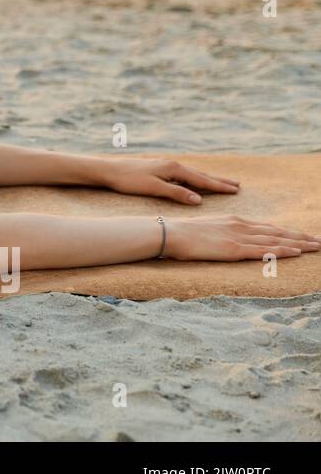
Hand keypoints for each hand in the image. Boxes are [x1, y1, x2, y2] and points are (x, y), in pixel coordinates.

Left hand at [95, 157, 239, 204]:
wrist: (108, 170)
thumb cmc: (128, 180)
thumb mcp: (153, 188)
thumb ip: (176, 193)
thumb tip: (198, 200)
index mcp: (173, 169)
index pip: (201, 179)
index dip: (219, 186)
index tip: (235, 190)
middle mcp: (172, 165)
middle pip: (200, 174)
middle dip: (218, 181)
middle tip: (237, 185)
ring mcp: (165, 166)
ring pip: (192, 174)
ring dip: (208, 179)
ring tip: (221, 182)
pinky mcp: (158, 169)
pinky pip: (183, 174)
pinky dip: (194, 178)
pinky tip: (195, 181)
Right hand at [164, 214, 320, 260]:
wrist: (168, 232)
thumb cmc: (182, 233)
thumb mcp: (207, 230)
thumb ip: (222, 233)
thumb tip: (228, 241)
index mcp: (234, 221)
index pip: (267, 227)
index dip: (287, 232)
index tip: (303, 236)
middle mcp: (240, 226)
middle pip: (277, 232)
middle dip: (300, 237)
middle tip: (320, 241)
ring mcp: (238, 237)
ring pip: (276, 241)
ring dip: (299, 244)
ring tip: (317, 246)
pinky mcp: (234, 249)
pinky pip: (264, 250)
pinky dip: (282, 250)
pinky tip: (296, 252)